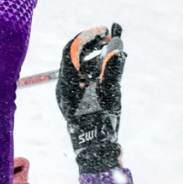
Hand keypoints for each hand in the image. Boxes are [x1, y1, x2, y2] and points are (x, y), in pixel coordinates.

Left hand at [56, 23, 125, 172]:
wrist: (95, 153)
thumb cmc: (100, 126)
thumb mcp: (110, 96)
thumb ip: (113, 70)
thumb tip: (117, 48)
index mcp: (66, 85)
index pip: (71, 50)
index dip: (88, 37)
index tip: (105, 30)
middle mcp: (64, 87)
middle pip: (74, 56)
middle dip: (93, 44)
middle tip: (110, 35)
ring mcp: (69, 94)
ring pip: (81, 66)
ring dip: (98, 55)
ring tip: (116, 47)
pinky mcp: (77, 100)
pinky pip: (85, 78)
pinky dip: (98, 69)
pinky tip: (113, 63)